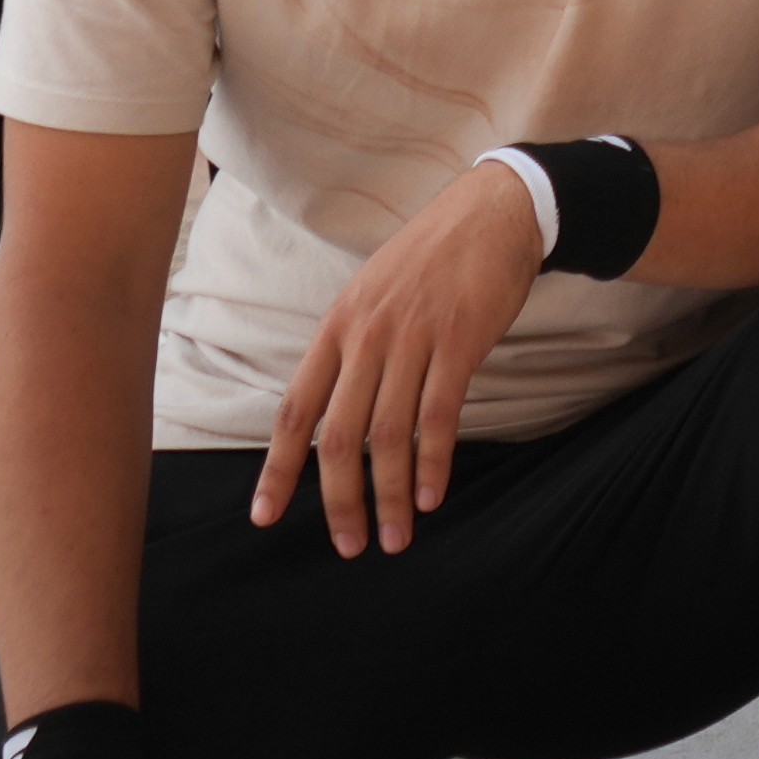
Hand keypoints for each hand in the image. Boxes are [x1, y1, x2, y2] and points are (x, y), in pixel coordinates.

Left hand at [251, 153, 547, 558]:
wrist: (493, 212)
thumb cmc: (432, 260)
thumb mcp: (372, 294)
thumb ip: (350, 349)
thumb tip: (331, 411)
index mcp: (337, 327)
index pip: (295, 409)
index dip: (278, 468)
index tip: (265, 516)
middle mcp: (366, 335)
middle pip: (338, 435)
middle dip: (340, 500)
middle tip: (349, 546)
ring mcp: (412, 337)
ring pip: (388, 435)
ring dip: (390, 495)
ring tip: (394, 538)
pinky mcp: (459, 340)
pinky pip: (439, 415)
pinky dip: (433, 462)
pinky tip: (432, 497)